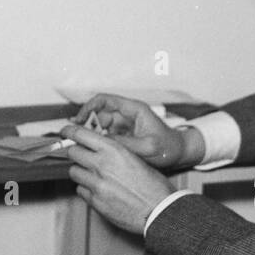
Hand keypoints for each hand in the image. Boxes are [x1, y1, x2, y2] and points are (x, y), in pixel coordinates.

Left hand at [61, 123, 173, 236]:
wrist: (158, 211)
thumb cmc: (153, 186)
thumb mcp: (135, 158)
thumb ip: (114, 151)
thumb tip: (97, 147)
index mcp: (113, 150)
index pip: (80, 134)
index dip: (69, 132)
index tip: (65, 132)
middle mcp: (101, 165)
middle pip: (73, 152)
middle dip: (76, 153)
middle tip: (82, 155)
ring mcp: (96, 184)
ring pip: (74, 172)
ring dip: (81, 171)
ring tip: (94, 175)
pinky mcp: (95, 202)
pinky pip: (80, 190)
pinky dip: (86, 189)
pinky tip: (99, 190)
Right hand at [74, 94, 198, 169]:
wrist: (179, 154)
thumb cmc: (168, 147)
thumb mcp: (147, 147)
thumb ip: (125, 144)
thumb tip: (102, 143)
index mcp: (133, 109)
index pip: (104, 100)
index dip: (88, 107)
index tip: (77, 120)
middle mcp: (127, 114)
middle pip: (99, 112)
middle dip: (86, 123)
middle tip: (75, 137)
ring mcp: (124, 124)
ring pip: (100, 125)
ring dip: (91, 133)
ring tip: (81, 146)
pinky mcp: (123, 135)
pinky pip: (106, 134)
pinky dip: (98, 140)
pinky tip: (92, 150)